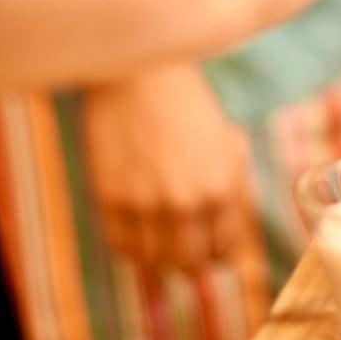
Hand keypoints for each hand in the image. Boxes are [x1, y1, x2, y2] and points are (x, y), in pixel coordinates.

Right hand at [83, 64, 265, 273]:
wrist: (139, 74)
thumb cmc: (187, 104)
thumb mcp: (226, 142)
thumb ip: (231, 186)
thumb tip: (228, 235)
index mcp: (221, 187)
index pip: (223, 248)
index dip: (219, 256)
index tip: (212, 254)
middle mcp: (186, 201)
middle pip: (189, 262)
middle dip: (191, 265)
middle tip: (186, 260)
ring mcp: (145, 202)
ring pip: (154, 261)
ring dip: (159, 261)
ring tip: (160, 249)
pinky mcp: (110, 198)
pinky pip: (120, 246)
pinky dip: (130, 250)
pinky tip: (135, 238)